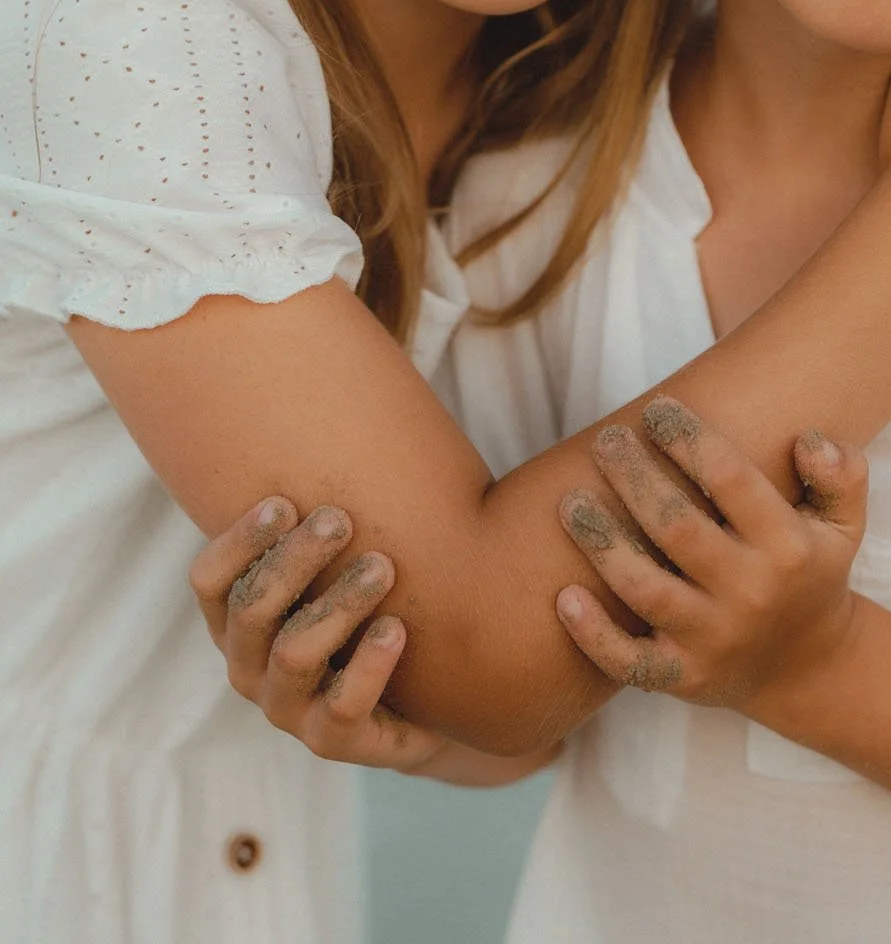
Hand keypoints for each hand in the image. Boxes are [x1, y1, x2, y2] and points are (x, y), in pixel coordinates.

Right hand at [189, 498, 449, 773]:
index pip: (209, 581)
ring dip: (338, 604)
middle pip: (252, 609)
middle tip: (339, 518)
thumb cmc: (373, 605)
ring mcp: (288, 709)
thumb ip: (326, 509)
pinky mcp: (333, 743)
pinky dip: (369, 665)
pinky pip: (341, 709)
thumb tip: (340, 399)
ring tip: (384, 566)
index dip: (238, 541)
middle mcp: (250, 666)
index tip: (283, 499)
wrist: (429, 691)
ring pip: (295, 655)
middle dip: (294, 559)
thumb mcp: (343, 559)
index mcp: (238, 620)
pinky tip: (399, 630)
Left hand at [554, 397, 866, 709]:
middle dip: (635, 478)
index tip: (658, 409)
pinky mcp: (683, 677)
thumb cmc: (811, 573)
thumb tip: (809, 439)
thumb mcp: (844, 524)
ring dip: (602, 544)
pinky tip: (563, 597)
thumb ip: (842, 475)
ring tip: (569, 500)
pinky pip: (630, 662)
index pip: (732, 480)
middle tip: (605, 439)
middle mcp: (750, 594)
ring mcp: (714, 640)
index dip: (691, 440)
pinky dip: (593, 635)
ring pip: (646, 589)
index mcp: (787, 547)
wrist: (808, 668)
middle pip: (678, 528)